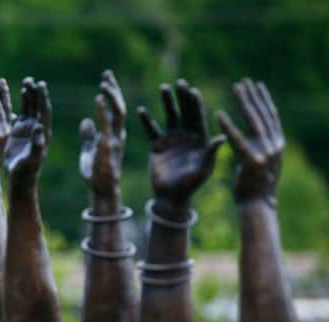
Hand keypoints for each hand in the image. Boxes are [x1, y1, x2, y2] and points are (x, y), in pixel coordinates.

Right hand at [5, 77, 51, 178]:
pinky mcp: (19, 130)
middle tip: (31, 80)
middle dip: (35, 93)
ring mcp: (28, 128)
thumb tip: (40, 127)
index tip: (41, 85)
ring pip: (29, 107)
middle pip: (37, 106)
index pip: (44, 111)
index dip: (42, 98)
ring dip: (28, 95)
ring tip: (26, 81)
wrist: (19, 176)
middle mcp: (37, 128)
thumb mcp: (32, 159)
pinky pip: (20, 113)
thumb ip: (37, 144)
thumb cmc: (27, 170)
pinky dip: (18, 103)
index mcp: (43, 133)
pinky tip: (15, 94)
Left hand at [79, 70, 125, 194]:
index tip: (106, 80)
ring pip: (118, 112)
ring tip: (104, 82)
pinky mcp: (107, 146)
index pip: (115, 110)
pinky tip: (98, 97)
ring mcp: (114, 140)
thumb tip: (85, 121)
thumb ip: (88, 136)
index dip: (112, 94)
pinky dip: (103, 109)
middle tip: (106, 74)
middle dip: (114, 89)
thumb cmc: (96, 174)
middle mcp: (117, 135)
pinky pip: (107, 124)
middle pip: (119, 106)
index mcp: (113, 135)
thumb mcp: (89, 151)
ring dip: (112, 95)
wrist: (101, 191)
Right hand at [138, 80, 224, 208]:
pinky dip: (147, 120)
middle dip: (182, 97)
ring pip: (169, 116)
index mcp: (200, 139)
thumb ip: (211, 153)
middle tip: (179, 82)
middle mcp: (187, 136)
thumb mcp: (203, 170)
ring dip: (167, 102)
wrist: (171, 197)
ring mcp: (172, 139)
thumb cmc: (190, 186)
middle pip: (185, 112)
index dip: (195, 104)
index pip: (198, 117)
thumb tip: (222, 137)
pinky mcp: (158, 145)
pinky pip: (151, 130)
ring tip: (163, 87)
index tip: (192, 90)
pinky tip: (141, 109)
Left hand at [217, 79, 283, 204]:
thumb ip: (263, 144)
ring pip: (254, 121)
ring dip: (245, 103)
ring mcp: (265, 152)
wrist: (258, 204)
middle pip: (263, 114)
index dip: (264, 100)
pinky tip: (218, 114)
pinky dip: (228, 127)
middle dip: (254, 96)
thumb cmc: (256, 184)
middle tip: (244, 81)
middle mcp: (274, 144)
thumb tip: (261, 131)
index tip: (257, 85)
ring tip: (236, 88)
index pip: (271, 116)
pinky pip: (237, 140)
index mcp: (277, 143)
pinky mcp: (252, 161)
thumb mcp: (264, 160)